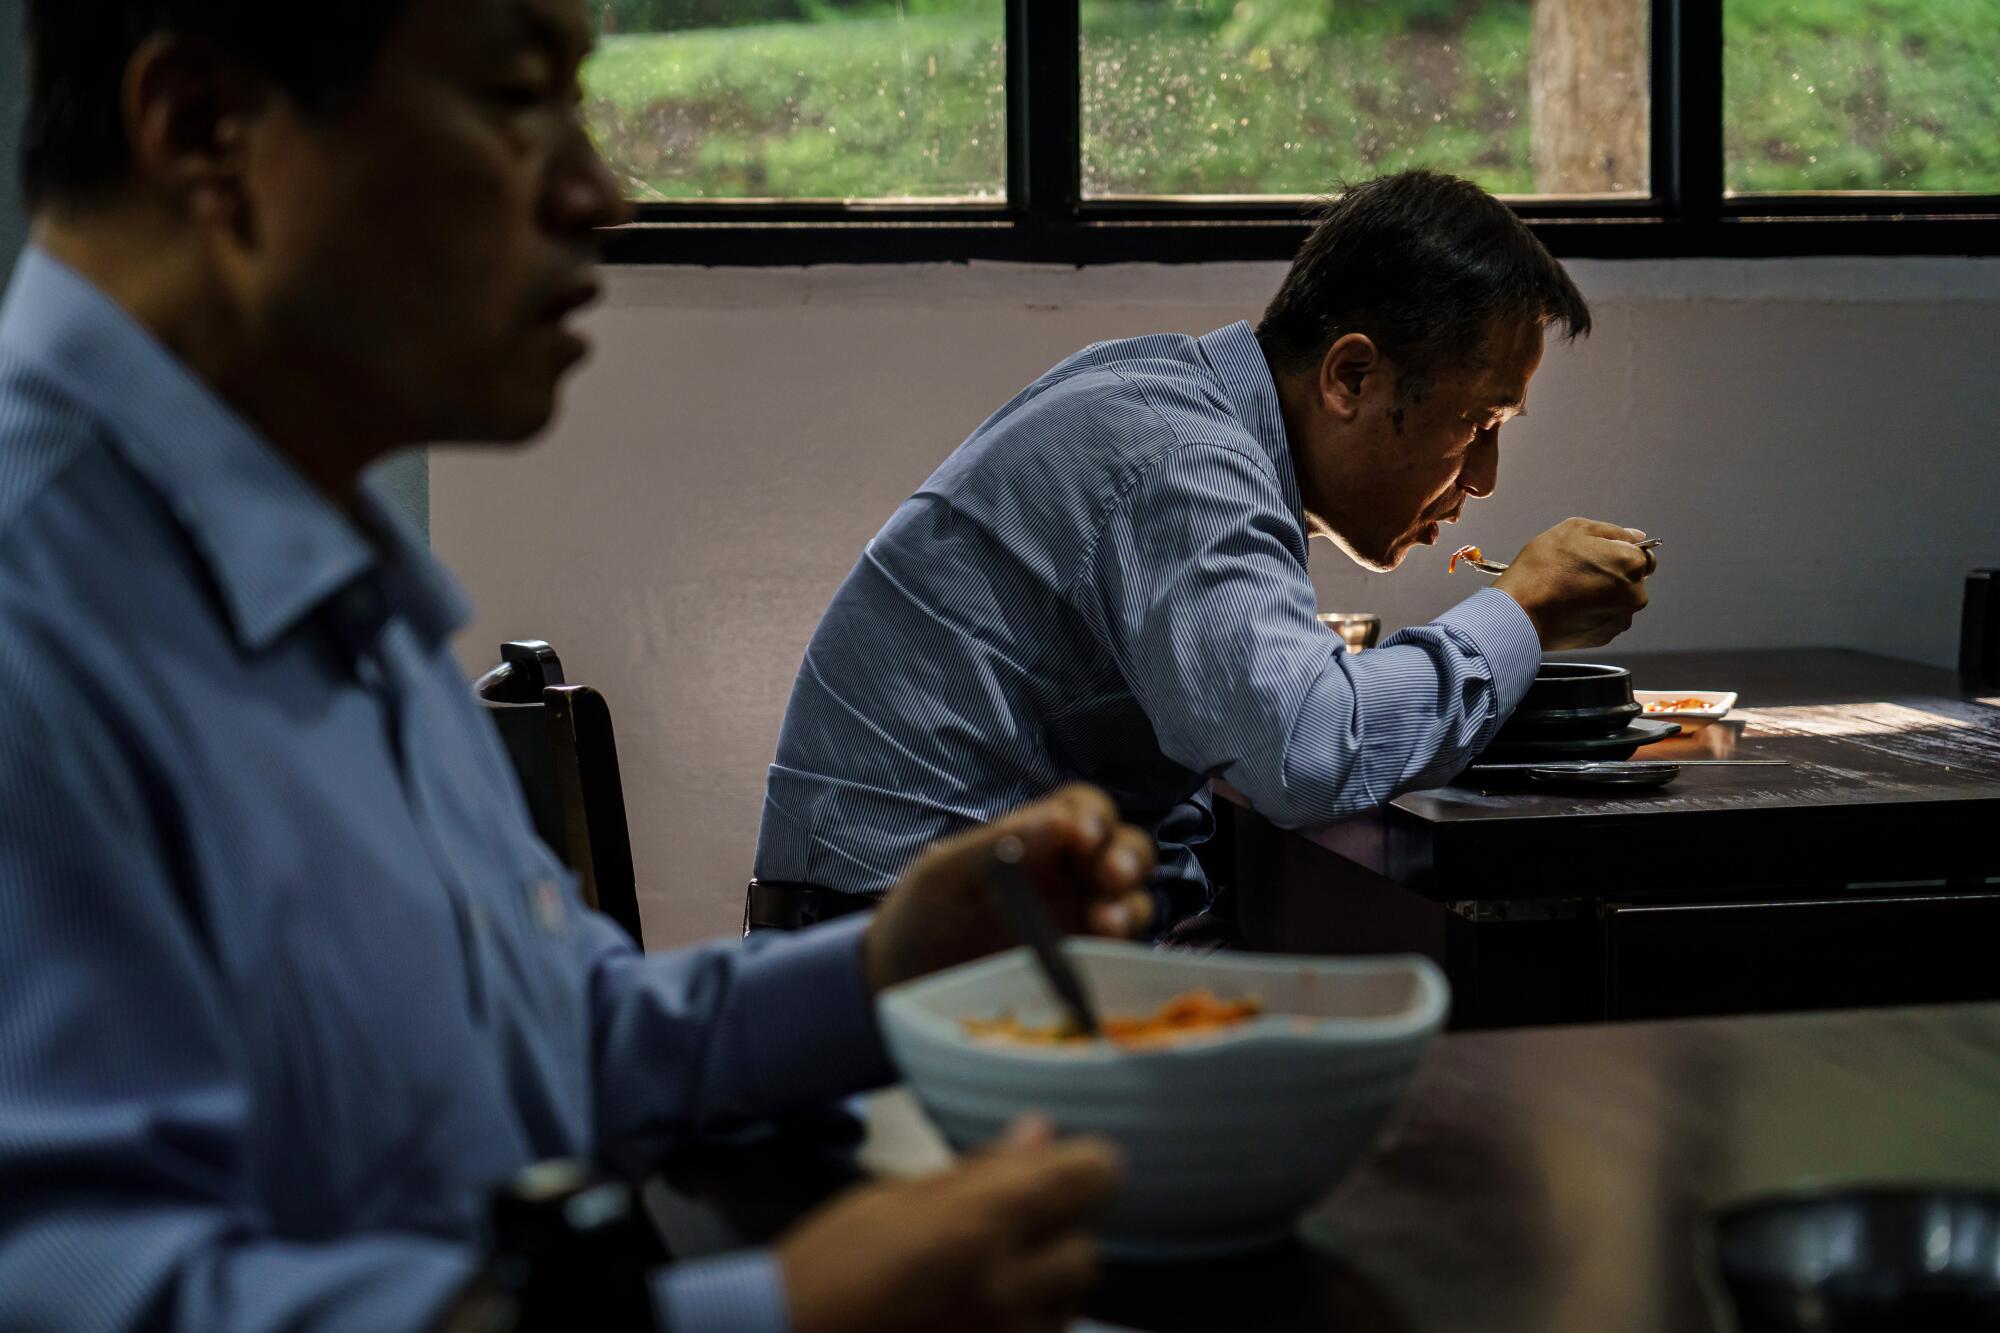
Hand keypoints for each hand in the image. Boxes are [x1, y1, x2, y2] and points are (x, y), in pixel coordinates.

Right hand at [779, 1115, 1121, 1332]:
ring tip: (991, 1277)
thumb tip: (1040, 1130)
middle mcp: (1008, 1285)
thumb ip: (979, 1171)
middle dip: (1056, 1237)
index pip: (1089, 1178)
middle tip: (1011, 1230)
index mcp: (981, 1221)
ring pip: (1066, 1306)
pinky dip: (1025, 1321)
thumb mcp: (896, 1197)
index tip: (1064, 1166)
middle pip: (1084, 1252)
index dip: (1082, 1166)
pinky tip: (983, 1312)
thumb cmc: (832, 1261)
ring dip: (1044, 1287)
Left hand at [861, 784, 1156, 996]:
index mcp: (1034, 841)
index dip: (1093, 816)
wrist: (899, 989)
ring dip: (1130, 903)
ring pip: (1133, 899)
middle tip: (1111, 875)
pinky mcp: (1082, 969)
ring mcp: (1078, 923)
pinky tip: (1105, 949)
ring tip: (1106, 922)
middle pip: (1123, 850)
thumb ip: (996, 844)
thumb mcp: (942, 873)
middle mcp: (1066, 877)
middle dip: (1126, 857)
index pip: (1082, 810)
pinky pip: (1121, 953)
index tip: (1083, 835)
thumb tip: (1058, 823)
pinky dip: (1125, 947)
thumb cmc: (916, 919)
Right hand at [1492, 517, 1653, 649]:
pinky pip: (1605, 619)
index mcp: (1631, 564)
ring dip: (1603, 595)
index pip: (1644, 554)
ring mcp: (1621, 618)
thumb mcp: (1574, 529)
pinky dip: (1593, 613)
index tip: (1598, 555)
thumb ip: (1612, 531)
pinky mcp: (1605, 637)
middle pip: (1633, 579)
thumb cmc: (1543, 567)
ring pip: (1619, 601)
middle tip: (1578, 572)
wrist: (1519, 611)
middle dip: (1613, 575)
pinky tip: (1570, 607)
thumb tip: (1636, 537)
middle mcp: (1635, 594)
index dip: (1621, 551)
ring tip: (1571, 591)